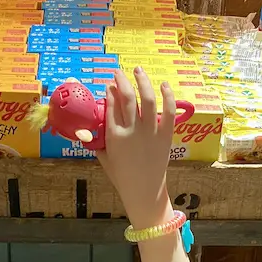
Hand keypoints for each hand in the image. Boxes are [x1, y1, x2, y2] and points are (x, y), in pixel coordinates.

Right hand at [96, 68, 175, 226]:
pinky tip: (164, 85)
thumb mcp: (104, 158)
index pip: (110, 105)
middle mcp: (131, 130)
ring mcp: (150, 132)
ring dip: (142, 81)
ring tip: (138, 70)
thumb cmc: (122, 177)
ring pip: (146, 99)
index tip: (110, 84)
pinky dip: (167, 96)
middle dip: (121, 80)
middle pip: (126, 97)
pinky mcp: (166, 135)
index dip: (110, 91)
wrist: (144, 191)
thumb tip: (92, 125)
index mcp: (113, 136)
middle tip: (119, 72)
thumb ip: (98, 140)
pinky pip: (168, 111)